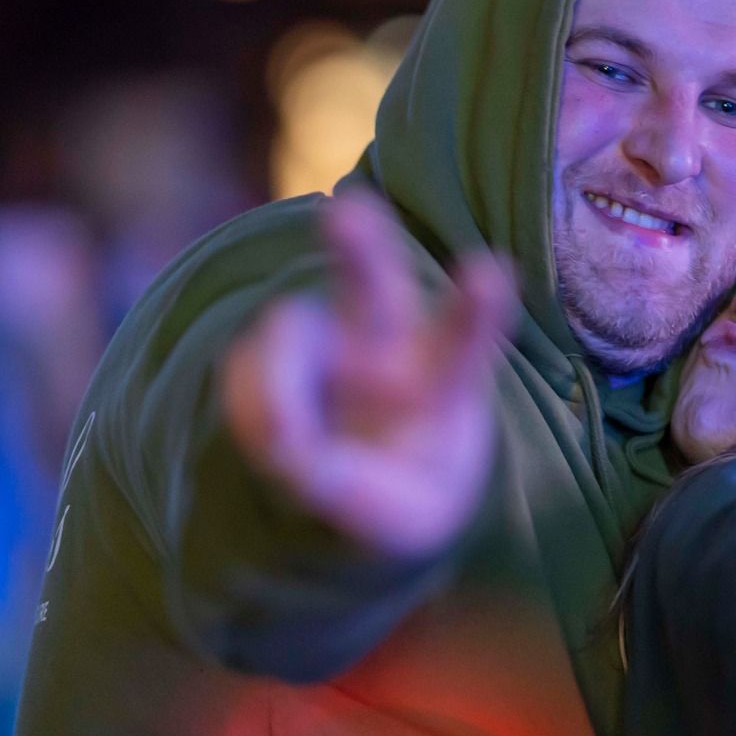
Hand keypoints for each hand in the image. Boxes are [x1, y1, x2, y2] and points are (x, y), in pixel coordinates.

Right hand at [221, 189, 516, 557]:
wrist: (367, 486)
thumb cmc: (405, 494)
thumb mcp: (402, 520)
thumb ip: (334, 481)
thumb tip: (271, 433)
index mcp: (442, 380)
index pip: (462, 343)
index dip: (476, 310)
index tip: (490, 270)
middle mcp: (386, 345)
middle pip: (376, 285)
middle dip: (360, 247)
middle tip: (345, 214)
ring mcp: (326, 346)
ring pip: (291, 332)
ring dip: (274, 384)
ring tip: (289, 442)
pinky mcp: (273, 360)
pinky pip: (245, 370)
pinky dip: (250, 406)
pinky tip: (274, 433)